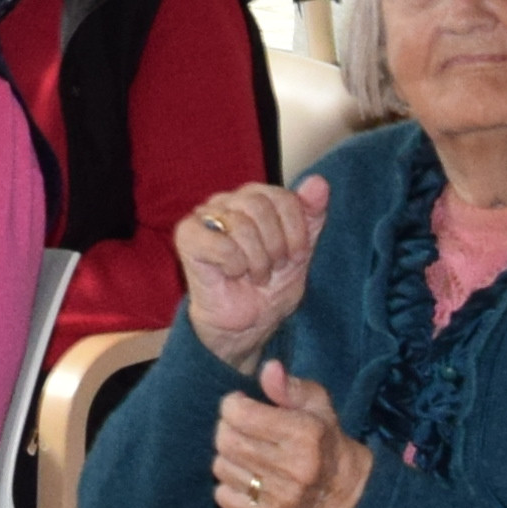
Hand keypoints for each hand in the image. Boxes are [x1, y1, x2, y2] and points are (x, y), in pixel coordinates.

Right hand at [175, 176, 331, 369]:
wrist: (246, 325)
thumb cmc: (269, 287)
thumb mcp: (301, 252)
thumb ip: (311, 215)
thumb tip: (319, 182)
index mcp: (255, 198)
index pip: (282, 196)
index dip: (295, 230)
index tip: (296, 256)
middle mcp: (228, 201)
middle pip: (259, 206)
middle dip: (275, 246)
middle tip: (273, 268)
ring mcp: (205, 216)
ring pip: (241, 225)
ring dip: (256, 260)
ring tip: (255, 275)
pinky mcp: (187, 236)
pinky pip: (220, 243)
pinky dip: (234, 264)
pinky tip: (232, 273)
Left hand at [213, 369, 372, 507]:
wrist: (340, 491)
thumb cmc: (322, 438)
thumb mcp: (316, 404)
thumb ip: (290, 386)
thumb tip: (269, 369)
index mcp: (306, 435)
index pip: (242, 415)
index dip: (232, 404)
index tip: (239, 404)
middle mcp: (295, 469)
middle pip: (228, 441)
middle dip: (225, 428)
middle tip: (237, 427)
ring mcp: (283, 499)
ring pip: (222, 468)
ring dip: (226, 456)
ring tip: (244, 453)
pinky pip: (224, 497)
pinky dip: (226, 484)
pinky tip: (244, 476)